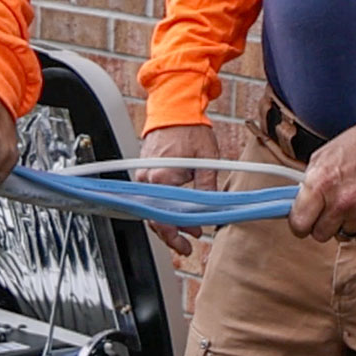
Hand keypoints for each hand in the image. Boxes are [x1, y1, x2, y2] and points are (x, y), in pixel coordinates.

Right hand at [132, 122, 220, 254]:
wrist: (174, 108)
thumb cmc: (189, 129)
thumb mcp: (206, 159)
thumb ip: (207, 187)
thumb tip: (212, 209)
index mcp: (162, 177)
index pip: (166, 216)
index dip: (180, 231)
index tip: (193, 238)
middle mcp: (147, 178)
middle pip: (155, 217)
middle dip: (171, 235)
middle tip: (186, 247)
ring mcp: (143, 176)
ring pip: (151, 209)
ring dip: (166, 223)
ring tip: (183, 234)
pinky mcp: (145, 172)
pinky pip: (150, 198)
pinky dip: (161, 209)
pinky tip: (175, 215)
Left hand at [288, 115, 355, 244]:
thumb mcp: (324, 155)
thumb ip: (310, 182)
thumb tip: (301, 201)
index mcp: (320, 183)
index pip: (298, 223)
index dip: (299, 224)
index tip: (303, 222)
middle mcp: (338, 201)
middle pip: (319, 234)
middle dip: (322, 224)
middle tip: (329, 210)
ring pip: (342, 236)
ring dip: (344, 225)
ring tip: (351, 205)